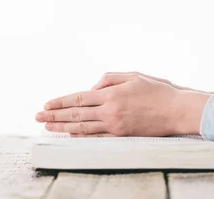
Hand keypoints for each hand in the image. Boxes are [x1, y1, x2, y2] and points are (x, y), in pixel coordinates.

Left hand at [35, 75, 210, 136]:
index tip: (46, 104)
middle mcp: (110, 111)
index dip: (60, 102)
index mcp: (111, 94)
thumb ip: (109, 79)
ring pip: (82, 128)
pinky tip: (70, 136)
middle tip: (37, 117)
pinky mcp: (122, 136)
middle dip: (54, 116)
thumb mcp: (132, 75)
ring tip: (47, 126)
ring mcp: (115, 126)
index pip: (78, 99)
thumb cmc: (156, 90)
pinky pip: (96, 138)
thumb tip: (91, 88)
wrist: (176, 110)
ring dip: (62, 128)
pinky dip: (81, 137)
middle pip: (75, 115)